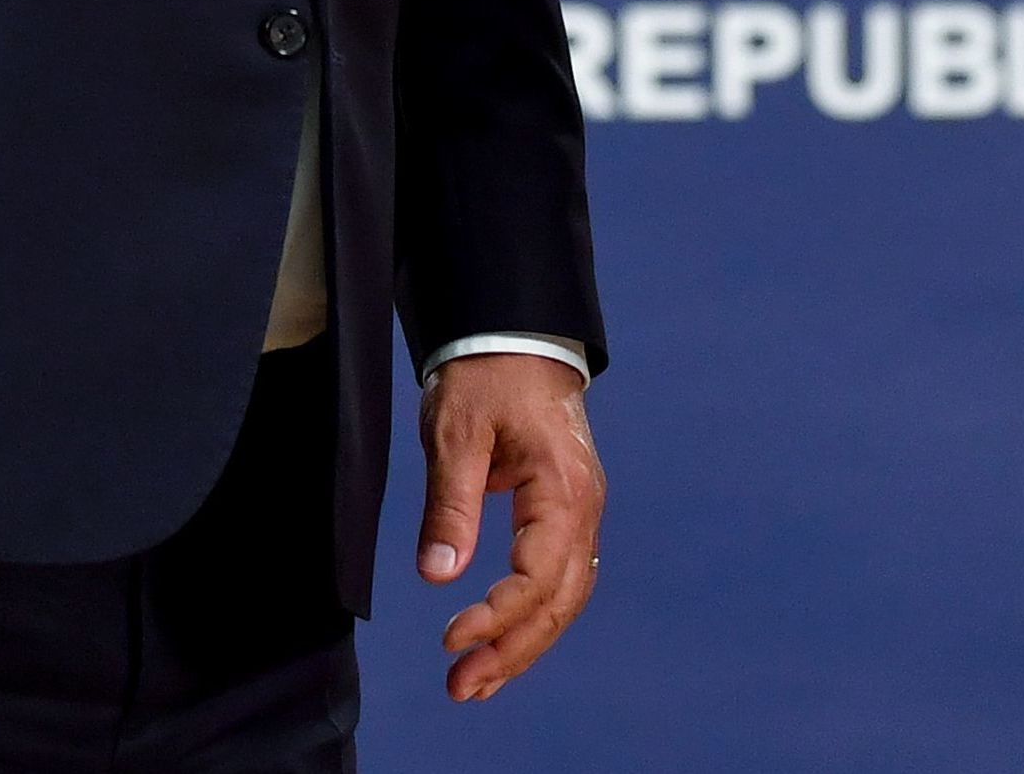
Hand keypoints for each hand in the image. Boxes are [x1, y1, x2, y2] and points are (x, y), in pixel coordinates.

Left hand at [416, 352, 602, 703]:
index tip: (449, 639)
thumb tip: (439, 576)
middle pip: (560, 601)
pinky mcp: (568, 513)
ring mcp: (581, 512)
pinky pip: (561, 580)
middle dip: (513, 650)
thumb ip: (450, 504)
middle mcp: (583, 507)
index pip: (536, 576)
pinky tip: (502, 644)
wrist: (517, 336)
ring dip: (524, 644)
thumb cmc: (486, 377)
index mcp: (562, 488)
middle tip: (461, 687)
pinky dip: (534, 619)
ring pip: (566, 598)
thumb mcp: (456, 433)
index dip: (496, 616)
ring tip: (476, 683)